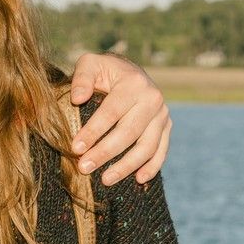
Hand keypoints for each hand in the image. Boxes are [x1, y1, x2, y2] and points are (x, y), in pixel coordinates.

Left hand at [68, 53, 170, 185]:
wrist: (129, 70)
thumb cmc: (104, 70)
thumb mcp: (90, 64)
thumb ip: (82, 78)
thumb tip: (77, 98)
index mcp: (133, 84)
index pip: (111, 113)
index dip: (93, 132)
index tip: (75, 148)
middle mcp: (152, 99)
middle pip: (128, 132)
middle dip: (105, 153)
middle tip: (84, 168)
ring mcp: (162, 114)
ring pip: (147, 146)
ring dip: (126, 166)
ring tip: (105, 179)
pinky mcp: (167, 126)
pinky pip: (161, 150)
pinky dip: (152, 167)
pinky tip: (138, 179)